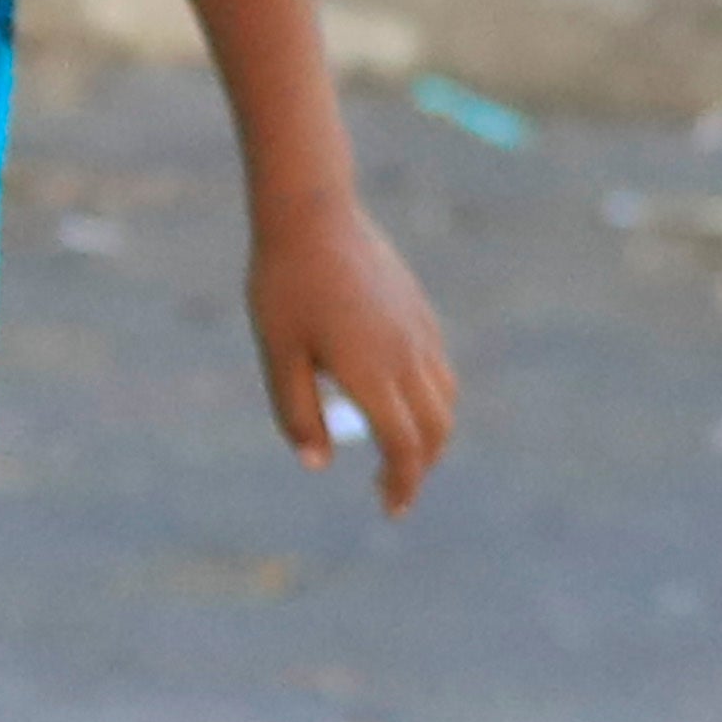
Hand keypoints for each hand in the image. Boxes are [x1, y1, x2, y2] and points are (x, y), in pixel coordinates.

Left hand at [249, 189, 456, 508]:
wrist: (310, 212)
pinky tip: (397, 397)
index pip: (403, 448)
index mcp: (371, 372)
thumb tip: (319, 464)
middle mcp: (406, 355)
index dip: (402, 485)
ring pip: (444, 398)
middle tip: (391, 490)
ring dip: (430, 434)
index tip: (390, 509)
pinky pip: (438, 366)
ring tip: (398, 449)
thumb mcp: (277, 353)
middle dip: (421, 468)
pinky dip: (429, 397)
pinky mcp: (418, 309)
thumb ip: (295, 413)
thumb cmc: (283, 283)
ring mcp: (418, 329)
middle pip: (436, 430)